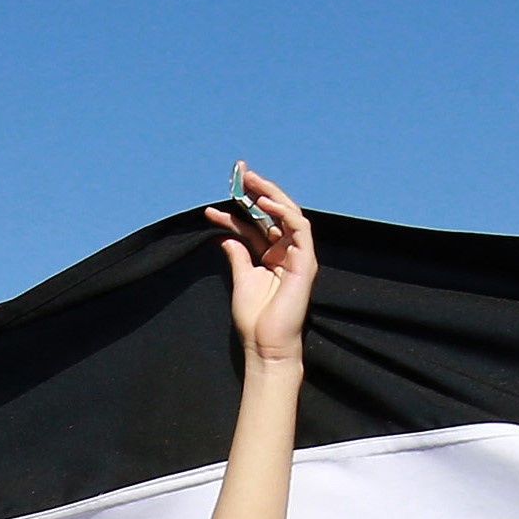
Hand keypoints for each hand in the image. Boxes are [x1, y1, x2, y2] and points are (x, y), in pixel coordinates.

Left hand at [203, 165, 316, 362]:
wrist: (266, 343)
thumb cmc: (256, 318)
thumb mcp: (242, 278)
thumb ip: (238, 255)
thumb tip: (226, 236)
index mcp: (272, 256)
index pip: (255, 226)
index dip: (237, 213)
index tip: (212, 207)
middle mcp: (287, 252)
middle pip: (275, 214)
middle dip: (259, 192)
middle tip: (241, 174)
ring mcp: (298, 255)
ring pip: (290, 214)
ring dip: (271, 195)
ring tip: (252, 182)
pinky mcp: (306, 261)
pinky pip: (299, 228)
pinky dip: (284, 213)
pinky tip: (265, 203)